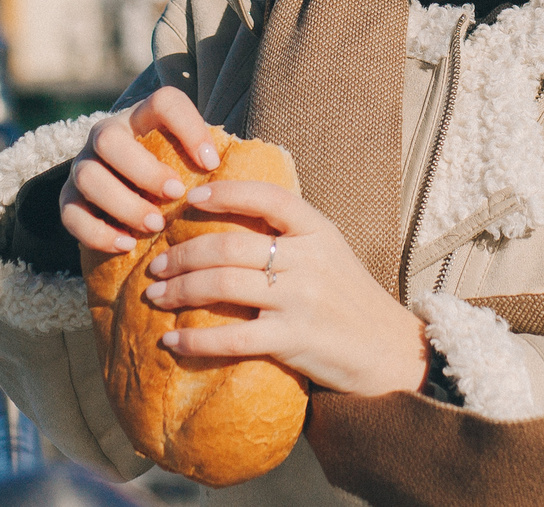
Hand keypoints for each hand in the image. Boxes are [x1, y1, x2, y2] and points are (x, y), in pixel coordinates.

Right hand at [57, 87, 222, 254]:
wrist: (131, 193)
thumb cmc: (175, 175)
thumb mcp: (190, 160)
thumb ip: (209, 162)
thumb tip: (250, 182)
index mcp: (142, 116)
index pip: (164, 102)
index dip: (188, 127)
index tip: (212, 162)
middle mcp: (107, 134)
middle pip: (110, 140)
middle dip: (143, 170)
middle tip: (175, 195)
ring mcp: (82, 165)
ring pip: (88, 177)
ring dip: (123, 204)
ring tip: (155, 225)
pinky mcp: (68, 198)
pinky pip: (70, 214)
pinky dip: (98, 232)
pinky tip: (127, 244)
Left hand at [144, 179, 427, 397]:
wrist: (388, 351)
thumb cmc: (348, 298)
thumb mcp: (329, 251)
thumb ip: (289, 234)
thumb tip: (228, 215)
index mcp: (318, 230)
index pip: (266, 197)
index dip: (225, 193)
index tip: (189, 199)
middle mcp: (309, 259)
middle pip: (229, 246)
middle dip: (183, 254)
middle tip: (155, 264)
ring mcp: (302, 300)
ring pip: (223, 286)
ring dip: (179, 290)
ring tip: (155, 295)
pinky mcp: (294, 340)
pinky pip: (232, 338)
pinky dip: (196, 339)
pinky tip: (172, 340)